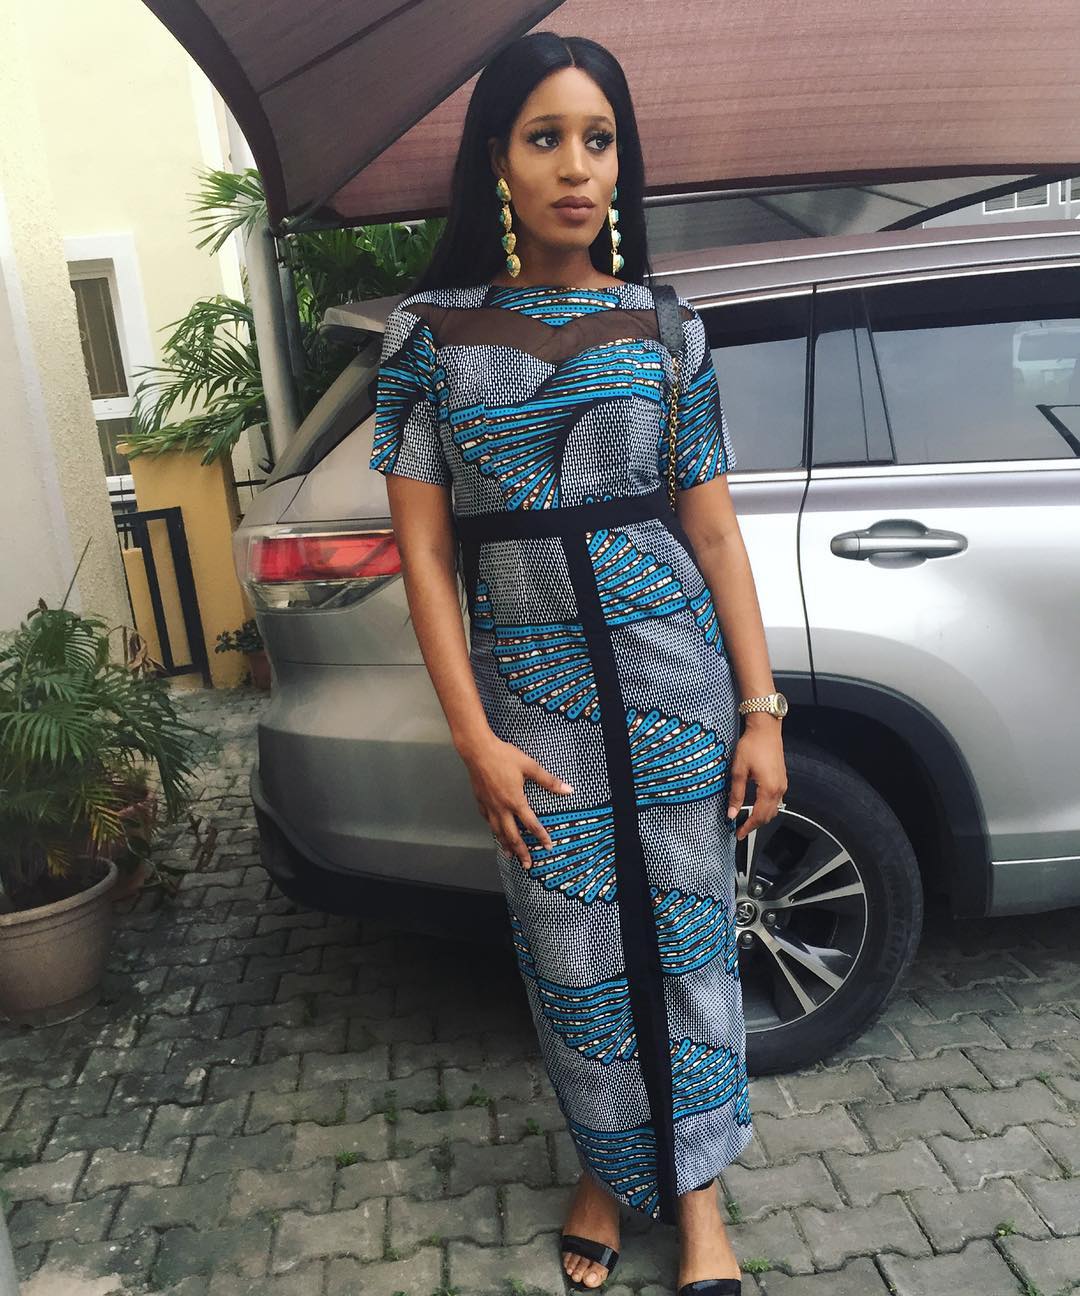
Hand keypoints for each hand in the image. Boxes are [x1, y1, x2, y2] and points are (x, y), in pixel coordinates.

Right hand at [459, 733, 573, 867]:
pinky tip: (495, 830)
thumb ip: (548, 780)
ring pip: (497, 831)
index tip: (548, 846)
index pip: (531, 824)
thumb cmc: (503, 756)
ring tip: (510, 855)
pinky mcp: (480, 801)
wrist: (478, 750)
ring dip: (505, 844)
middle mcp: (502, 807)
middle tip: (527, 864)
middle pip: (512, 835)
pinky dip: (493, 829)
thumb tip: (567, 789)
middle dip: (522, 851)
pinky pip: (487, 820)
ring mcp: (489, 806)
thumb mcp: (529, 766)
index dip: (541, 836)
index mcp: (515, 800)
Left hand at [726, 719, 786, 840]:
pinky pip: (776, 800)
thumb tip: (731, 813)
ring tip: (747, 820)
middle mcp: (779, 789)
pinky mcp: (782, 779)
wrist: (766, 729)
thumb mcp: (738, 770)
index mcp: (769, 789)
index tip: (738, 834)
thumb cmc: (752, 746)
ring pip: (774, 809)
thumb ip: (736, 794)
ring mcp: (782, 784)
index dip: (748, 827)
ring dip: (762, 817)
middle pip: (768, 815)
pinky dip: (767, 808)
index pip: (759, 816)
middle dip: (755, 825)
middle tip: (741, 829)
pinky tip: (757, 806)